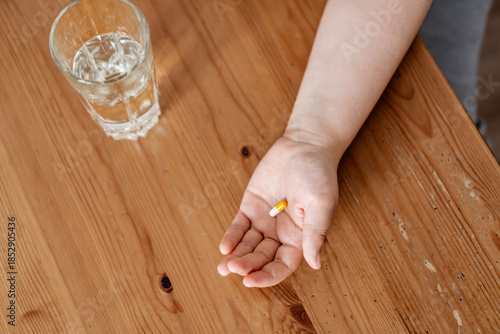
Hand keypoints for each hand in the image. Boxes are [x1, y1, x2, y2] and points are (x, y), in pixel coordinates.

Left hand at [217, 136, 338, 286]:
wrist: (304, 146)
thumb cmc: (319, 174)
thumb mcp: (321, 205)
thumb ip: (315, 233)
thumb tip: (316, 264)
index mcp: (300, 238)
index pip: (282, 265)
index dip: (267, 276)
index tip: (250, 280)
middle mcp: (281, 233)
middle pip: (262, 257)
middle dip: (247, 265)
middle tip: (233, 269)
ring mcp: (264, 220)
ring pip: (248, 245)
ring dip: (236, 256)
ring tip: (223, 266)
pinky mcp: (251, 206)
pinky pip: (239, 226)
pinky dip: (231, 236)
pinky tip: (224, 247)